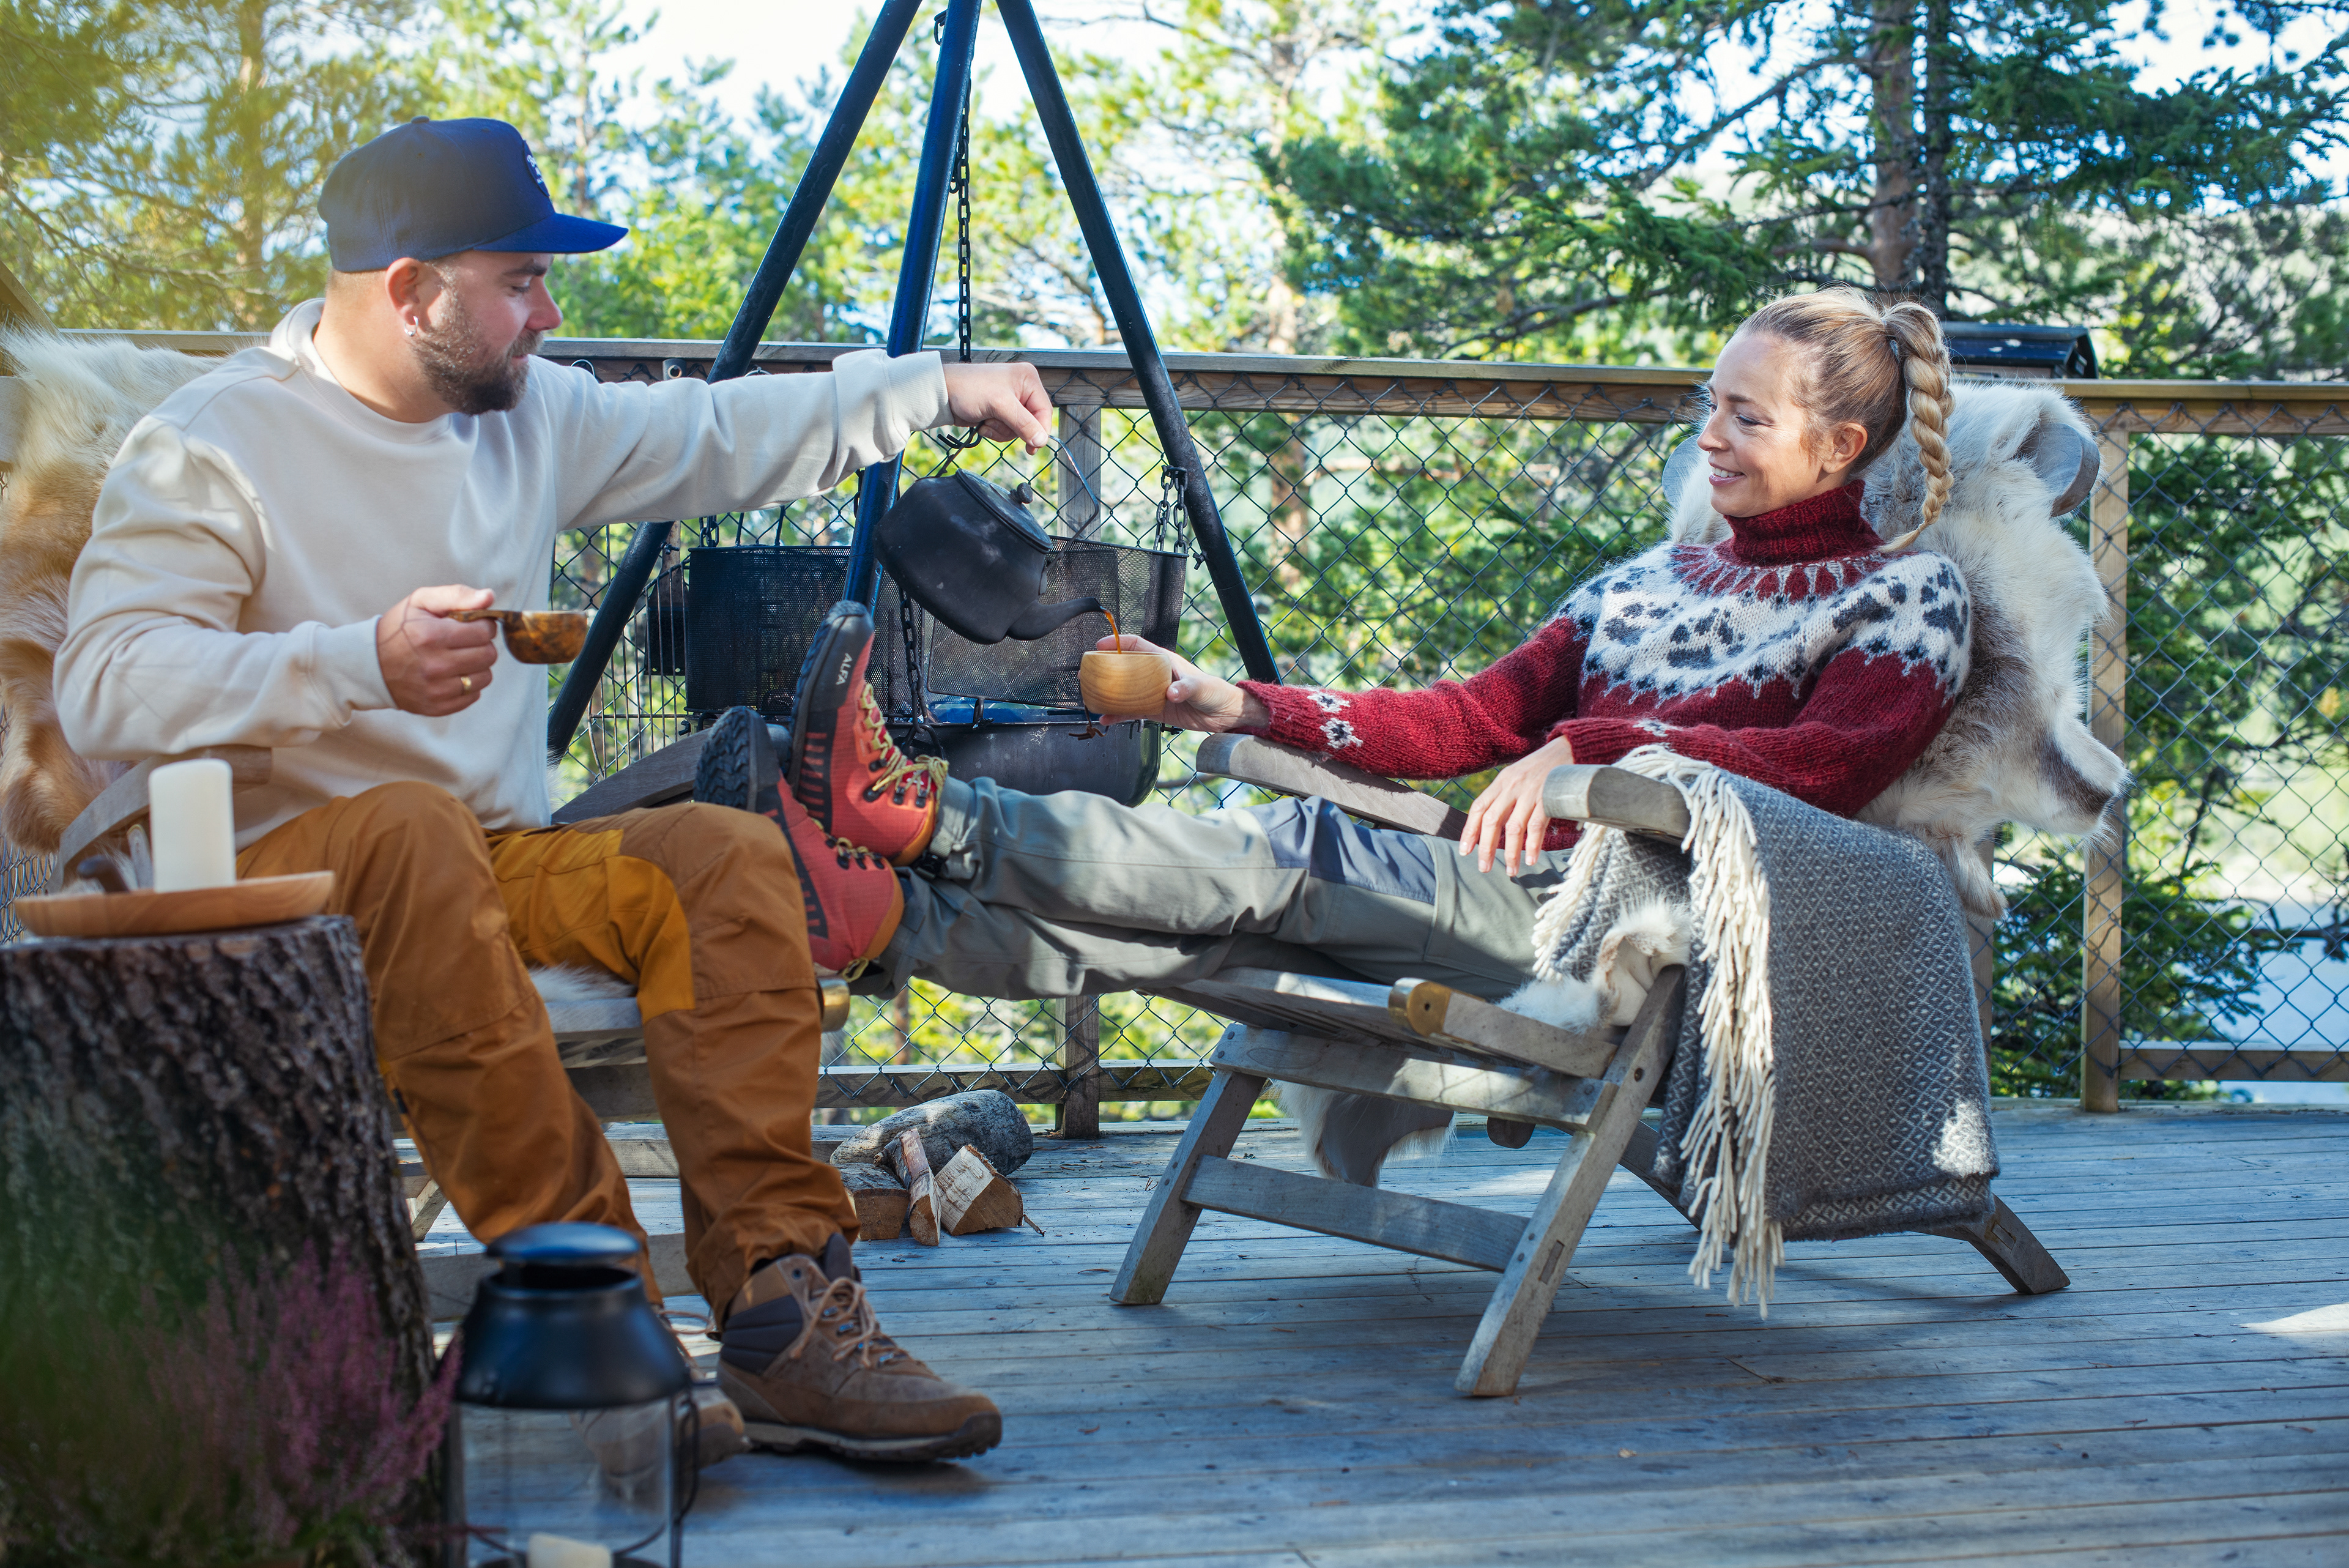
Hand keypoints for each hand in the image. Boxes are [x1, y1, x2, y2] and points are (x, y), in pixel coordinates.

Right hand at [377, 585, 498, 715]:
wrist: (369, 664)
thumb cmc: (398, 629)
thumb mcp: (421, 602)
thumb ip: (457, 595)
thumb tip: (489, 597)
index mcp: (431, 636)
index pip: (484, 632)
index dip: (481, 625)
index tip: (470, 625)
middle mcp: (435, 665)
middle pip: (488, 655)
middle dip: (481, 645)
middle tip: (464, 642)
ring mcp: (436, 690)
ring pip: (485, 677)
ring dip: (477, 666)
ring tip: (457, 658)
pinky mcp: (437, 707)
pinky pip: (473, 696)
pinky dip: (468, 685)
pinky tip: (451, 675)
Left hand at [940, 362, 1051, 450]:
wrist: (943, 393)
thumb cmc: (970, 389)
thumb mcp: (1000, 405)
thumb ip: (1023, 424)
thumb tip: (1041, 441)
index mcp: (1028, 380)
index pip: (1045, 411)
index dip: (1039, 431)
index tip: (1032, 447)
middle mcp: (1022, 389)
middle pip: (1032, 423)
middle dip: (1012, 427)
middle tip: (996, 421)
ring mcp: (1011, 402)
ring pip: (1018, 430)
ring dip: (1000, 430)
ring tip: (987, 419)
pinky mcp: (1000, 412)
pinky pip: (1006, 431)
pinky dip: (994, 430)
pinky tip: (983, 421)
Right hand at [1093, 634, 1269, 732]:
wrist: (1224, 714)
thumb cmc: (1215, 692)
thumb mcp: (1201, 687)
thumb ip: (1186, 687)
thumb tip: (1170, 693)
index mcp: (1164, 661)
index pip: (1137, 646)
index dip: (1117, 643)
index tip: (1098, 646)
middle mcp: (1155, 675)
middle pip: (1125, 668)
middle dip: (1105, 669)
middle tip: (1087, 675)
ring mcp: (1154, 692)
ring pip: (1125, 691)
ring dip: (1108, 694)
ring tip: (1090, 697)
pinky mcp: (1156, 710)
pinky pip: (1132, 711)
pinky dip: (1119, 715)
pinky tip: (1107, 720)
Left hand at [1459, 735, 1576, 874]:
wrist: (1568, 750)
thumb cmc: (1540, 768)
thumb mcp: (1516, 776)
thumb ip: (1503, 796)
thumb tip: (1491, 825)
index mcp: (1501, 781)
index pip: (1478, 807)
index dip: (1469, 830)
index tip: (1465, 850)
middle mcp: (1512, 786)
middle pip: (1492, 821)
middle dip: (1486, 847)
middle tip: (1483, 867)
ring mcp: (1530, 792)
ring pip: (1514, 828)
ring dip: (1510, 853)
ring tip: (1511, 870)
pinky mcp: (1548, 798)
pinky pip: (1537, 826)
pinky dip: (1533, 845)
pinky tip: (1531, 859)